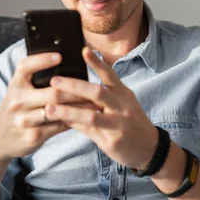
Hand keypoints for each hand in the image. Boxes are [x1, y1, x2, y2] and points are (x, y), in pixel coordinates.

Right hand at [0, 52, 98, 161]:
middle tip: (94, 86)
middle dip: (75, 90)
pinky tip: (85, 118)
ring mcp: (24, 120)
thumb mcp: (19, 91)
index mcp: (15, 84)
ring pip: (58, 111)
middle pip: (52, 92)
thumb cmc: (18, 109)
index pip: (26, 67)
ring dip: (79, 108)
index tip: (60, 56)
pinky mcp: (32, 136)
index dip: (42, 60)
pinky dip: (73, 122)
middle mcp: (18, 100)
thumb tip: (65, 63)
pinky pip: (58, 127)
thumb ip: (35, 79)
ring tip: (96, 103)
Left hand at [46, 47, 157, 169]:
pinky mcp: (113, 141)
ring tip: (49, 108)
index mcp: (124, 94)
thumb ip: (104, 95)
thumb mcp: (123, 105)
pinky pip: (89, 132)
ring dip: (68, 111)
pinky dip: (74, 125)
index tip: (84, 50)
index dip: (97, 63)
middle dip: (74, 86)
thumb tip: (78, 82)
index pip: (110, 75)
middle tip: (54, 80)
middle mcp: (123, 107)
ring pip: (91, 115)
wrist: (150, 149)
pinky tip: (60, 121)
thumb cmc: (132, 123)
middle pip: (97, 93)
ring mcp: (119, 125)